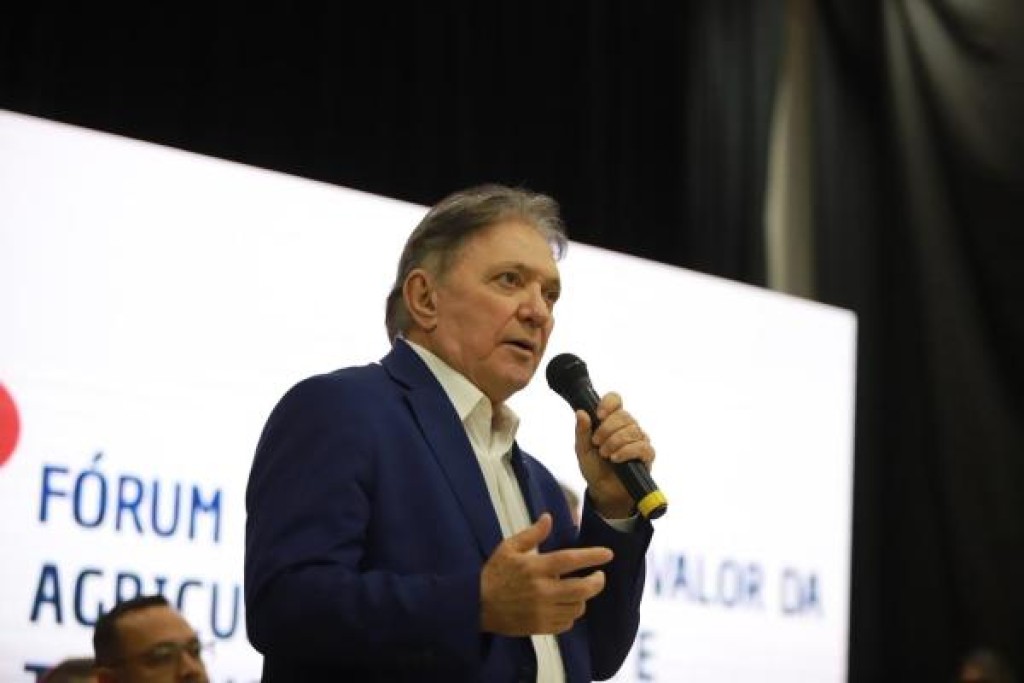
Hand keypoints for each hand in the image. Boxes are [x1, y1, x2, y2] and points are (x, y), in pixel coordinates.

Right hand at [480, 514, 612, 635]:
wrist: (477, 606)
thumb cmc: (494, 574)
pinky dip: (571, 614)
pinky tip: (565, 606)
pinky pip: (567, 623)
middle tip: (599, 576)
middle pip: (581, 589)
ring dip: (583, 598)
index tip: (608, 554)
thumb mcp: (508, 548)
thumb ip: (532, 534)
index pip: (570, 560)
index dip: (592, 556)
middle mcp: (542, 590)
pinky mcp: (540, 627)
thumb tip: (548, 517)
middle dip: (597, 582)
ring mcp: (542, 611)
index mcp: (535, 568)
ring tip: (579, 590)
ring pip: (577, 607)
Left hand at [575, 392, 655, 517]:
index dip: (609, 403)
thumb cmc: (594, 468)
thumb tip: (581, 412)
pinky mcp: (647, 455)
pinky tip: (616, 458)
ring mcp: (639, 439)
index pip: (615, 400)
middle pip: (624, 415)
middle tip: (596, 443)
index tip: (599, 415)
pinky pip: (641, 447)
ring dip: (615, 442)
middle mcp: (627, 427)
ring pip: (633, 430)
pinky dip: (626, 451)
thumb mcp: (583, 450)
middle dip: (607, 429)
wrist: (604, 491)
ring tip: (605, 454)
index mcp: (611, 420)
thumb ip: (582, 432)